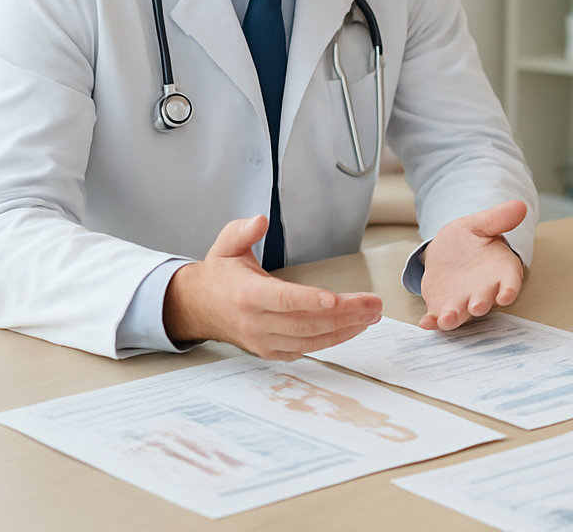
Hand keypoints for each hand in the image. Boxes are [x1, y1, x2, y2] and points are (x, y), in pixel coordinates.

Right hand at [163, 215, 382, 359]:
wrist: (199, 308)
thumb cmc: (221, 275)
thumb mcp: (225, 245)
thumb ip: (243, 230)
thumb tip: (260, 221)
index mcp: (246, 295)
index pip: (282, 299)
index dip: (309, 300)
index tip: (335, 299)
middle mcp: (255, 323)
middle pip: (305, 322)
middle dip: (344, 314)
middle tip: (373, 304)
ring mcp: (263, 341)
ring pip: (310, 339)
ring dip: (345, 329)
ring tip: (371, 315)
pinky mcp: (271, 351)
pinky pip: (306, 349)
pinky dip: (332, 341)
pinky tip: (353, 327)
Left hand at [418, 199, 527, 329]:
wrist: (447, 251)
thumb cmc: (469, 239)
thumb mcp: (480, 225)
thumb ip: (498, 219)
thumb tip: (520, 206)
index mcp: (499, 270)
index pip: (509, 282)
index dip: (509, 289)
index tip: (507, 295)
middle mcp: (484, 290)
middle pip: (486, 300)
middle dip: (481, 304)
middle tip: (477, 307)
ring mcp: (463, 301)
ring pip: (461, 313)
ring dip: (455, 318)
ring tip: (446, 320)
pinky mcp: (443, 307)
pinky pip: (438, 317)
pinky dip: (432, 322)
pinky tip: (425, 323)